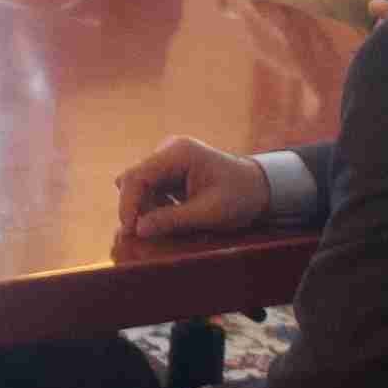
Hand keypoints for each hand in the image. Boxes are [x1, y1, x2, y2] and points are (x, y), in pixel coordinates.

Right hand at [112, 135, 275, 248]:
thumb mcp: (209, 213)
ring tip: (172, 226)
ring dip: (147, 211)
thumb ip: (172, 220)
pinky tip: (176, 217)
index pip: (137, 176)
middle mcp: (168, 151)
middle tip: (145, 236)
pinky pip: (150, 192)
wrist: (259, 187)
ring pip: (139, 188)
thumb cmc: (240, 197)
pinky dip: (155, 209)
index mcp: (179, 153)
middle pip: (134, 181)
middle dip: (136, 209)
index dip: (128, 204)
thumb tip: (138, 230)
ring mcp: (167, 159)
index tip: (130, 231)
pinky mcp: (168, 171)